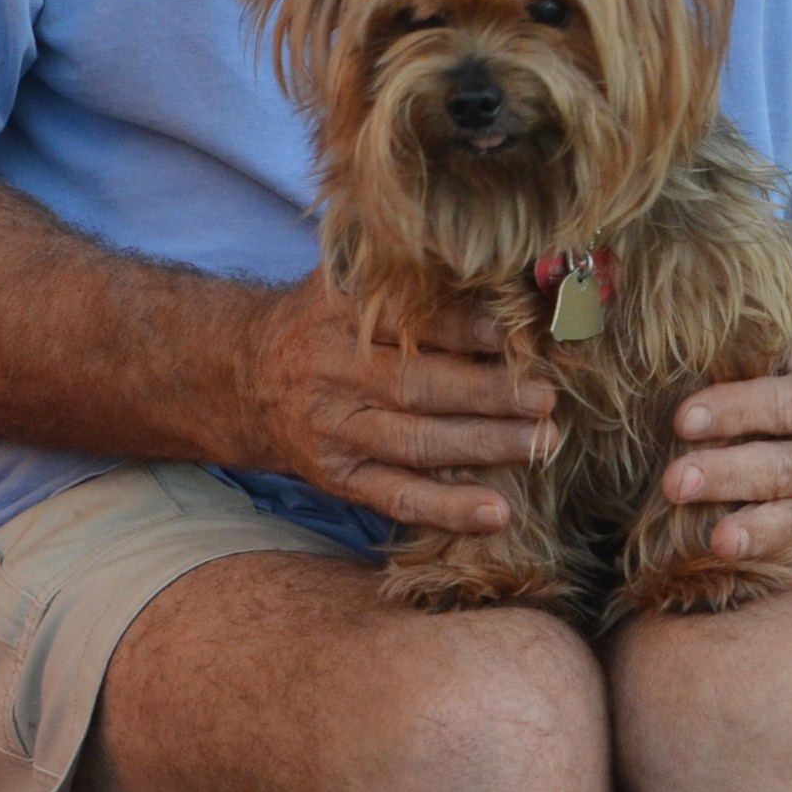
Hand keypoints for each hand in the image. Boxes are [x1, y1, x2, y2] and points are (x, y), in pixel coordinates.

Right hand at [238, 280, 556, 532]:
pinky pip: (395, 497)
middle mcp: (337, 374)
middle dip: (488, 393)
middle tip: (547, 396)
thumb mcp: (351, 283)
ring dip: (484, 445)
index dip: (465, 328)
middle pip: (419, 387)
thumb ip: (412, 280)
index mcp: (341, 315)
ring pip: (416, 443)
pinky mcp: (338, 477)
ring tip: (543, 443)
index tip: (517, 333)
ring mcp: (337, 431)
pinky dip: (447, 509)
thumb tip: (506, 279)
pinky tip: (497, 513)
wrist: (245, 377)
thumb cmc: (326, 322)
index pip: (410, 322)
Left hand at [662, 321, 791, 570]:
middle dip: (727, 474)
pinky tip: (730, 558)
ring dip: (750, 528)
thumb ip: (769, 315)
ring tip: (713, 536)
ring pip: (791, 515)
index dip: (733, 410)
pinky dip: (763, 555)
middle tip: (674, 481)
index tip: (683, 418)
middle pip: (781, 465)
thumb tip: (698, 280)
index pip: (781, 403)